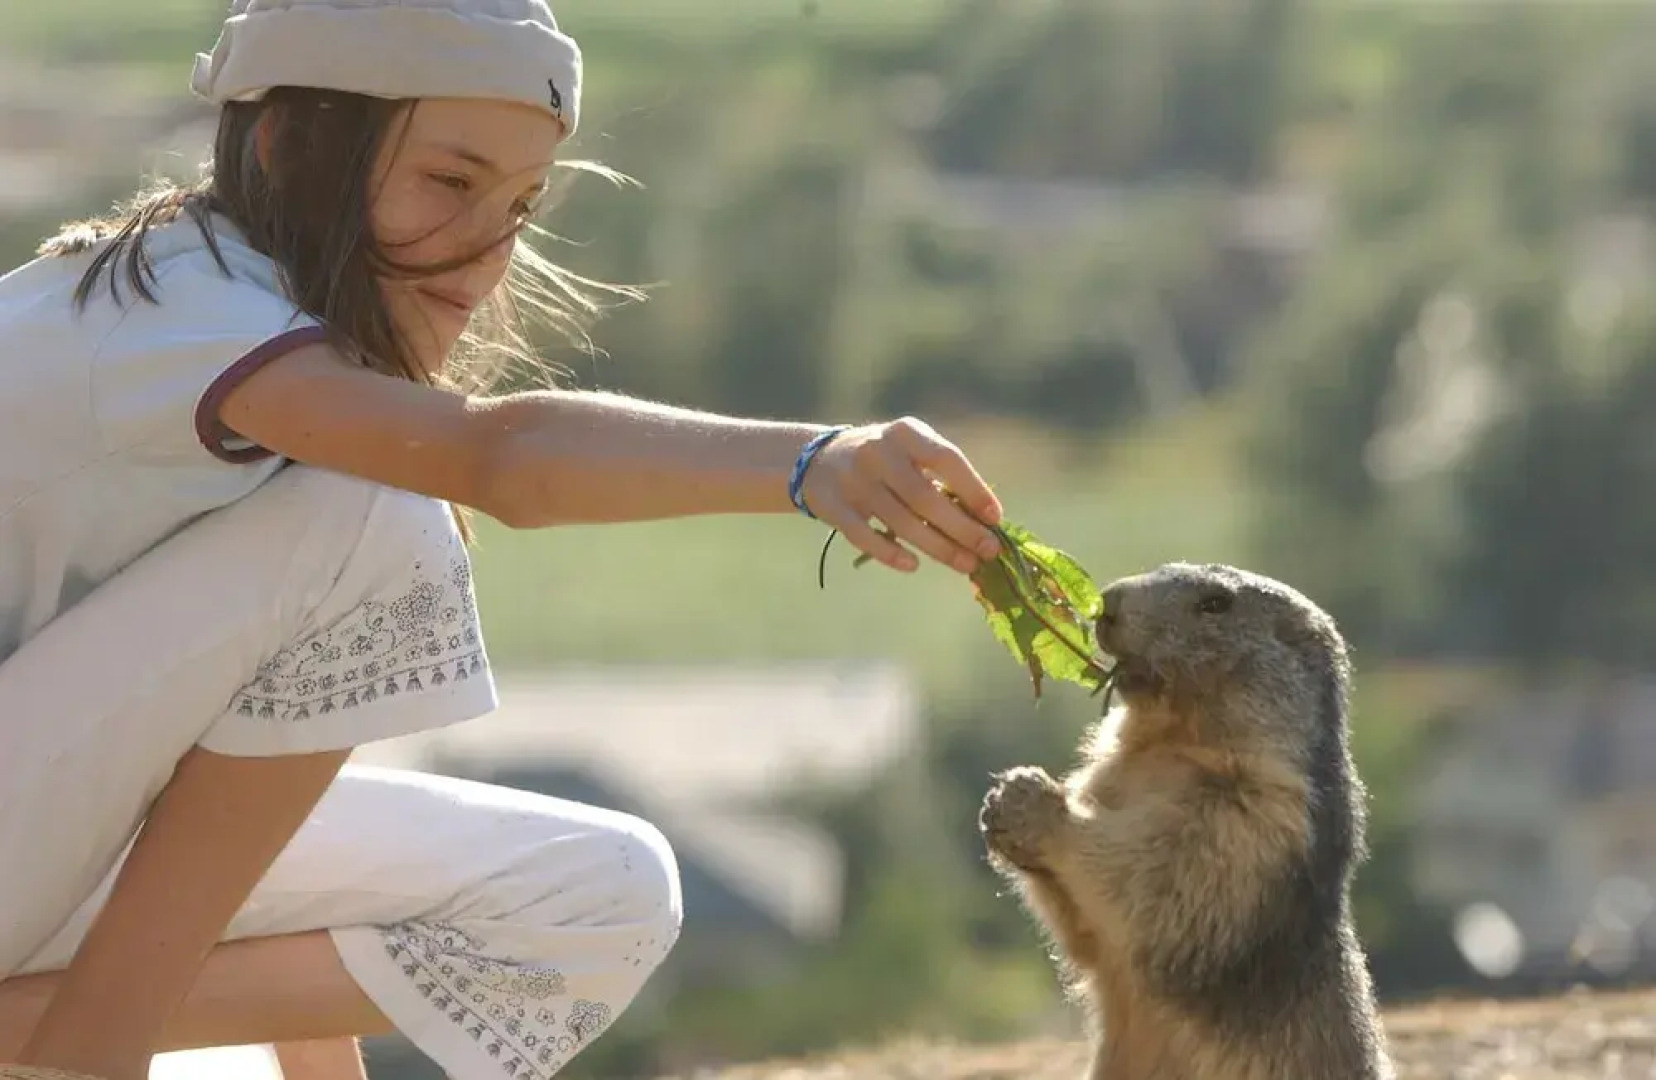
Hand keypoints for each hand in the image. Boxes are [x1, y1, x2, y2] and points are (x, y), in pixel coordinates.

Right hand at [799, 417, 1002, 573]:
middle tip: (988, 550)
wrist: (817, 460)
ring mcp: (852, 479)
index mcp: (905, 433)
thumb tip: (982, 523)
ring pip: (900, 521)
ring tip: (965, 564)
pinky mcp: (831, 506)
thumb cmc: (885, 461)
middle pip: (925, 497)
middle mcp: (877, 451)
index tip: (995, 518)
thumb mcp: (910, 453)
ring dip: (937, 547)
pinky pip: (864, 536)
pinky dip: (890, 553)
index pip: (945, 458)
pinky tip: (913, 565)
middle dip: (961, 528)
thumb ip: (940, 479)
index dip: (973, 489)